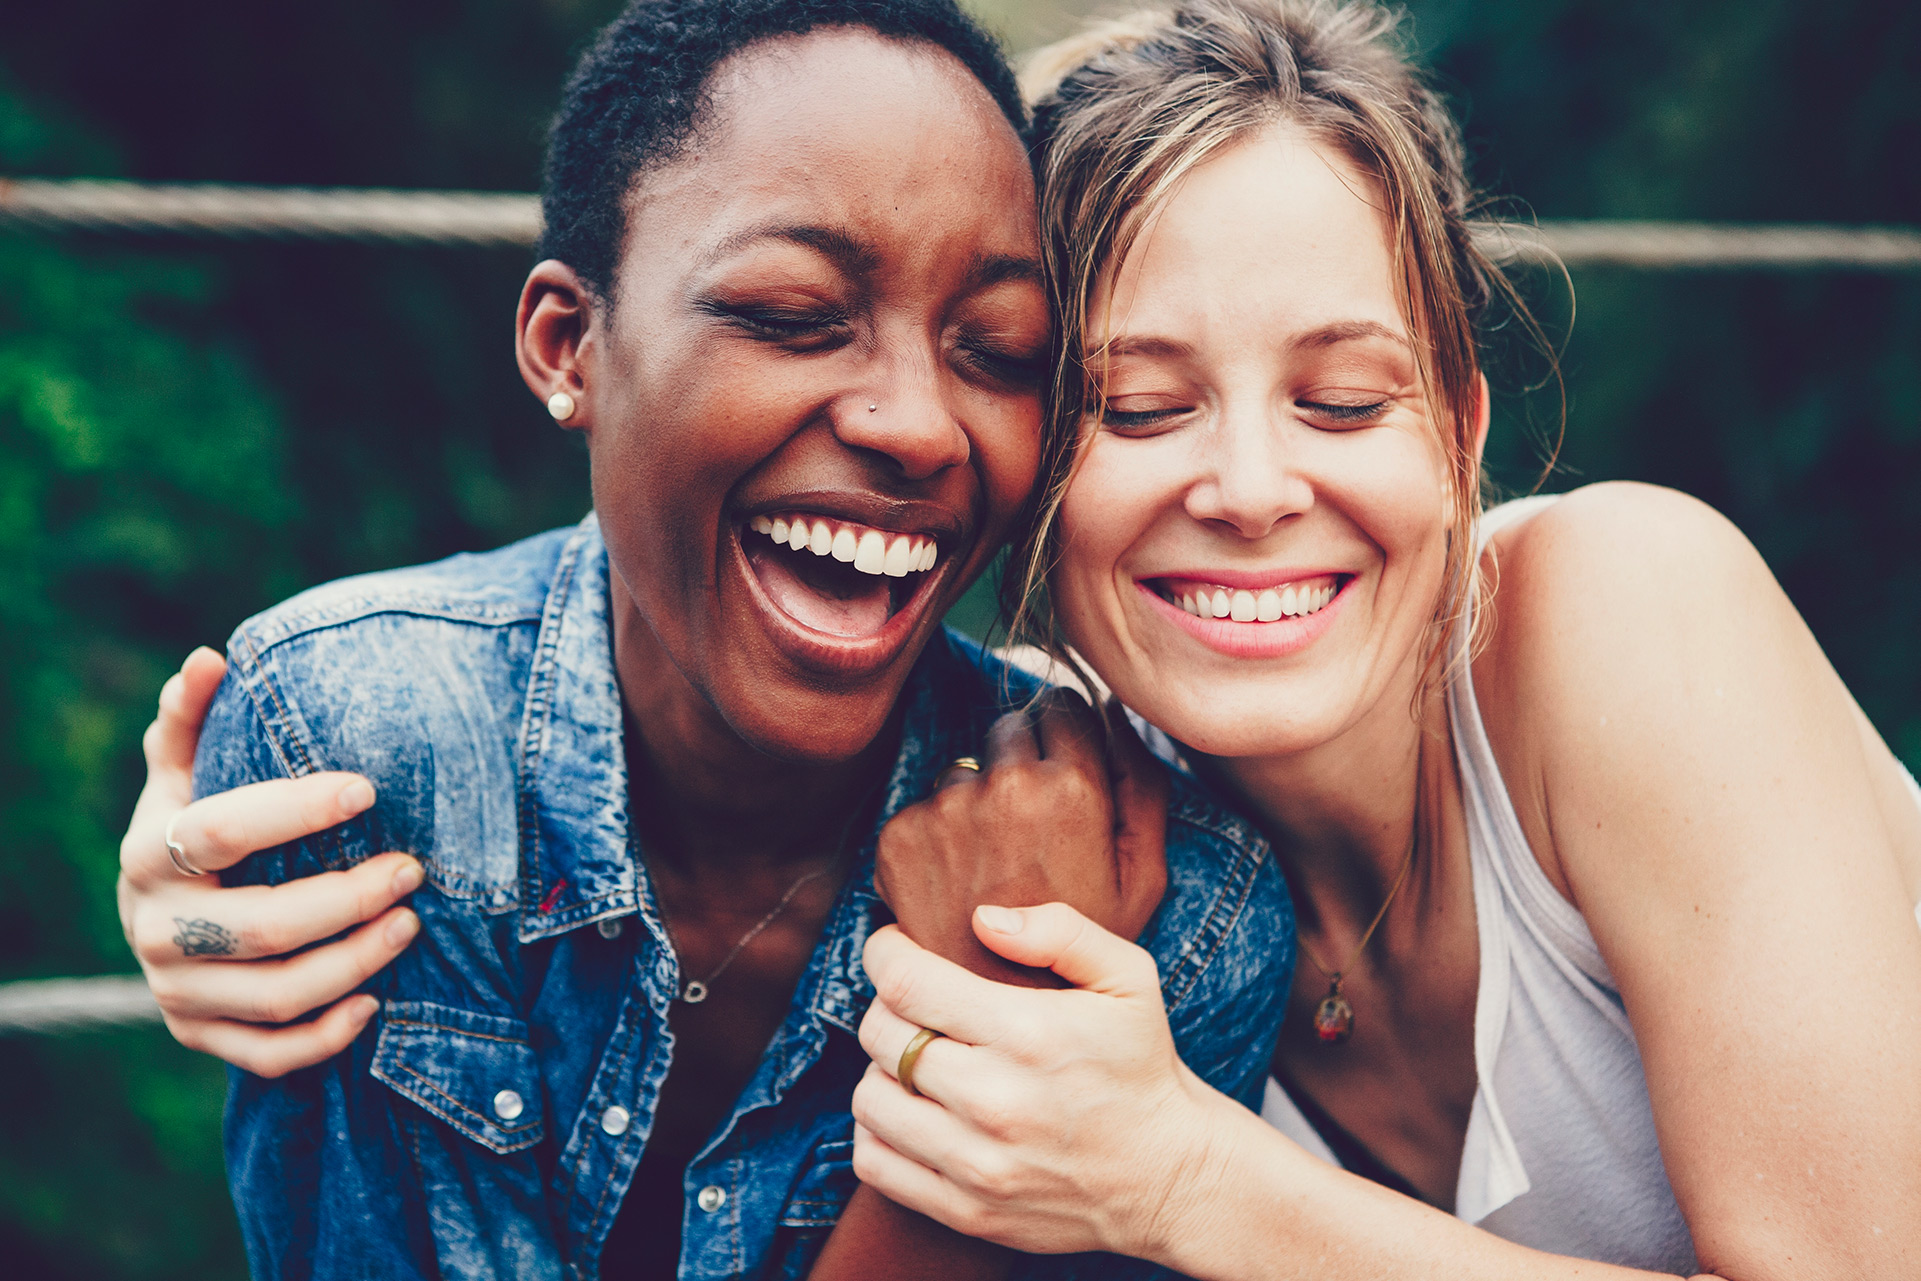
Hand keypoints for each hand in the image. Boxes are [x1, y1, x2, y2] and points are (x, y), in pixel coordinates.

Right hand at [118, 647, 423, 1076]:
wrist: (159, 914)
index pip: (222, 831)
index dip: (295, 810)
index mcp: (149, 853)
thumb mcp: (185, 773)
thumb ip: (194, 719)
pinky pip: (267, 1053)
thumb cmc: (193, 826)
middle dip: (348, 898)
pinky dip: (326, 1036)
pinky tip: (376, 1003)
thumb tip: (210, 659)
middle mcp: (153, 928)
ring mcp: (176, 990)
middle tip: (412, 870)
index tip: (368, 789)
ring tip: (411, 924)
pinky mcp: (199, 1037)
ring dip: (353, 963)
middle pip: (263, 925)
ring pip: (275, 995)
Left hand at [851, 903, 1238, 1259]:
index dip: (884, 954)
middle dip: (886, 1005)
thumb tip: (982, 919)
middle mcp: (995, 1100)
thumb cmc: (1140, 1066)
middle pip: (880, 1035)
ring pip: (869, 1099)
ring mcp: (978, 1163)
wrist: (1170, 1176)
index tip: (895, 948)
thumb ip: (1061, 931)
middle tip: (914, 1003)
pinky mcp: (967, 1210)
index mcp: (1029, 1033)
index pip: (906, 983)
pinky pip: (875, 1162)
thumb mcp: (1128, 977)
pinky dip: (877, 1131)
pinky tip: (912, 1111)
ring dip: (882, 1069)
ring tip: (916, 1059)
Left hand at [873, 693, 1167, 986]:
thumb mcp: (1142, 878)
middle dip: (1020, 764)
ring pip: (961, 773)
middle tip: (1029, 835)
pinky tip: (955, 890)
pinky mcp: (899, 839)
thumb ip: (1142, 787)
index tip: (1064, 771)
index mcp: (1072, 789)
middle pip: (1009, 729)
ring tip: (992, 872)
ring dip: (974, 803)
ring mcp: (946, 811)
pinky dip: (933, 840)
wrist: (1002, 1026)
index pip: (1063, 706)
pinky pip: (920, 812)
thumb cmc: (1083, 952)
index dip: (1067, 737)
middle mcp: (1005, 788)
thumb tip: (1117, 714)